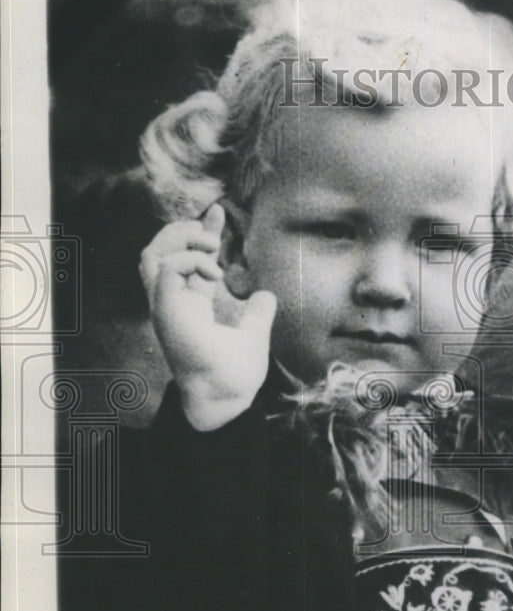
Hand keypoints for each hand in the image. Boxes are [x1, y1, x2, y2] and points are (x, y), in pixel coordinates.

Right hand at [140, 203, 275, 429]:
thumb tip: (265, 296)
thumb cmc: (234, 377)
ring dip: (178, 240)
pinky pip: (165, 268)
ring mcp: (166, 307)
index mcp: (189, 307)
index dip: (200, 233)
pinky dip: (188, 258)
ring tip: (211, 247)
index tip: (218, 212)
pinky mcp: (166, 309)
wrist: (227, 398)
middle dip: (181, 230)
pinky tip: (214, 269)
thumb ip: (256, 314)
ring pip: (150, 255)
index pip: (186, 261)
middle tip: (212, 232)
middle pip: (157, 252)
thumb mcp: (252, 335)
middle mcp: (173, 304)